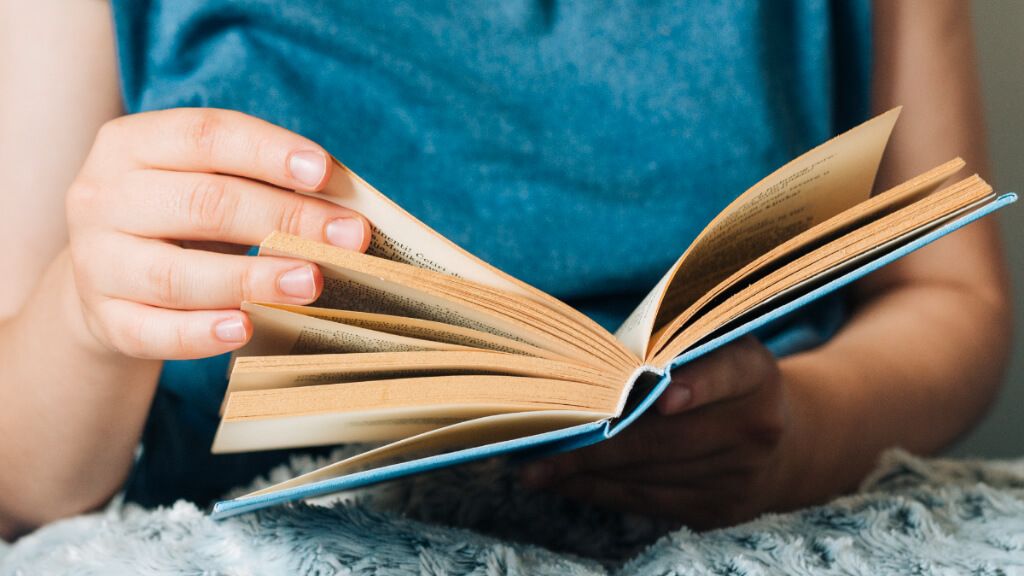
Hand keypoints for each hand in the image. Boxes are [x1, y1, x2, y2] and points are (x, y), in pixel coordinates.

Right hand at [65, 108, 369, 359]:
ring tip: (312, 283)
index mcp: (131, 144)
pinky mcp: (104, 320)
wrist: (105, 276)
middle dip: (285, 219)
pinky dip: (200, 333)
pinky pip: (152, 331)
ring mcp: (98, 262)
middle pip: (203, 203)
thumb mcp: (205, 182)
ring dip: (252, 279)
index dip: (268, 152)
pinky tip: (244, 330)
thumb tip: (342, 206)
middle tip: (349, 238)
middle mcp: (103, 198)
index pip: (205, 136)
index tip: (325, 172)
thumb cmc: (179, 220)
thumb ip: (261, 182)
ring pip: (177, 274)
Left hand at [521, 336, 801, 528]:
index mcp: (756, 374)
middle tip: (543, 443)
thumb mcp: (713, 349)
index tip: (665, 398)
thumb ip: (671, 349)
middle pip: (668, 438)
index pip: (729, 372)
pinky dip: (602, 492)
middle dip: (598, 445)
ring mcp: (740, 476)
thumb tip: (599, 369)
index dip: (698, 385)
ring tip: (538, 468)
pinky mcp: (719, 510)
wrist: (786, 443)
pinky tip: (566, 483)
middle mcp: (756, 428)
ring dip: (588, 472)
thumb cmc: (720, 380)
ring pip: (650, 476)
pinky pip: (649, 502)